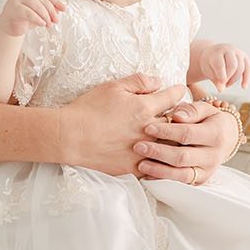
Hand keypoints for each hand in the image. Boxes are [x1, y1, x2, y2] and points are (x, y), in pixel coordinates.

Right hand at [0, 0, 65, 38]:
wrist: (9, 27)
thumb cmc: (24, 19)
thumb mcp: (39, 14)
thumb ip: (48, 10)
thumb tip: (60, 9)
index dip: (55, 1)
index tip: (64, 9)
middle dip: (51, 10)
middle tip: (56, 20)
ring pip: (35, 4)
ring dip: (45, 15)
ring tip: (49, 24)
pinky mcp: (13, 8)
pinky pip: (28, 12)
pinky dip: (37, 18)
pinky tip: (42, 24)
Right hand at [58, 73, 191, 175]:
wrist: (69, 137)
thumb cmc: (88, 109)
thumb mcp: (112, 87)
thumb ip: (139, 82)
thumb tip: (159, 82)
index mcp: (145, 108)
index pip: (173, 97)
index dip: (178, 92)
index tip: (178, 91)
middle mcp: (148, 130)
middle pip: (176, 123)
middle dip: (180, 117)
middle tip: (179, 114)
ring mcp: (142, 151)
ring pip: (170, 147)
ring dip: (172, 140)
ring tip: (170, 136)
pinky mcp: (134, 167)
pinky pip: (156, 165)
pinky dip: (159, 159)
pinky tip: (157, 156)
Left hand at [133, 96, 241, 182]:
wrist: (226, 137)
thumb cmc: (209, 120)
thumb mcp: (205, 108)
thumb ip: (191, 110)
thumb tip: (177, 116)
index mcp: (216, 134)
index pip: (188, 134)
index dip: (167, 132)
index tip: (148, 128)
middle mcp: (213, 155)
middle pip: (183, 156)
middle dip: (158, 152)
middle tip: (138, 146)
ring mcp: (207, 170)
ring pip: (181, 174)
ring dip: (159, 170)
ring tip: (141, 164)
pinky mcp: (200, 180)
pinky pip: (180, 182)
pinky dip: (163, 179)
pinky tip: (148, 174)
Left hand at [199, 42, 249, 90]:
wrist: (211, 55)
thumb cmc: (209, 63)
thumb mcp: (208, 71)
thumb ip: (215, 80)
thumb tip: (221, 90)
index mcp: (217, 52)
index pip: (221, 64)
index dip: (221, 76)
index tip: (220, 83)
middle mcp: (228, 49)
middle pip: (233, 66)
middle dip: (228, 78)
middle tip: (223, 84)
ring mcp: (238, 52)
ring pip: (241, 68)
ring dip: (234, 79)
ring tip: (226, 85)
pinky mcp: (244, 56)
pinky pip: (248, 68)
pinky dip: (247, 78)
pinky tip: (243, 87)